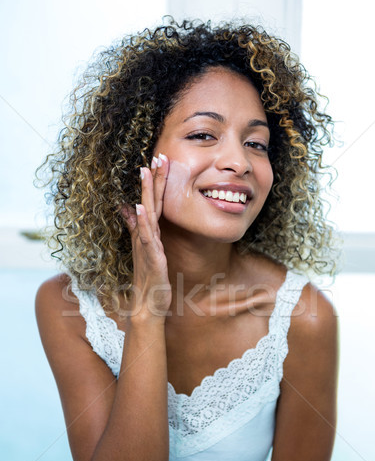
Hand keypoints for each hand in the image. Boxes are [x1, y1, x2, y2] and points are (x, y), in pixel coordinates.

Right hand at [121, 154, 171, 317]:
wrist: (149, 304)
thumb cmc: (150, 279)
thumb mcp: (147, 250)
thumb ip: (138, 229)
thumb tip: (129, 209)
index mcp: (148, 234)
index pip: (152, 203)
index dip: (155, 183)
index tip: (158, 160)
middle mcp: (145, 236)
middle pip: (149, 203)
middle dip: (152, 180)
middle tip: (155, 156)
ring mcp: (147, 245)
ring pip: (147, 215)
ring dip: (146, 193)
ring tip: (145, 172)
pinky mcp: (150, 258)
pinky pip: (146, 237)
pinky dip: (142, 222)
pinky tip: (141, 208)